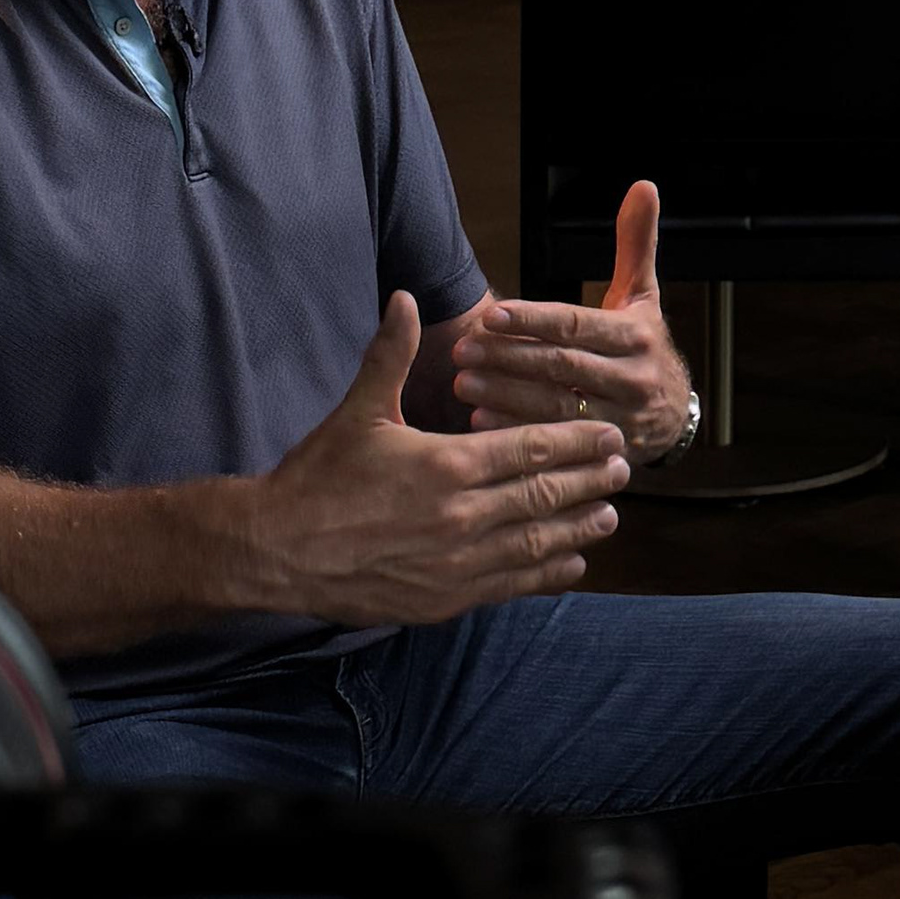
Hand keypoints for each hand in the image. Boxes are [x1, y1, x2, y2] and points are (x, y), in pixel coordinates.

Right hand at [257, 296, 626, 624]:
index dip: (575, 442)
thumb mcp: (357, 413)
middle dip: (588, 481)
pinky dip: (546, 574)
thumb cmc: (316, 479)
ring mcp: (456, 564)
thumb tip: (404, 298)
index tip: (607, 436)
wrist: (277, 550)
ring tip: (609, 515)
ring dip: (578, 528)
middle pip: (543, 496)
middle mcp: (460, 517)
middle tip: (623, 469)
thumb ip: (390, 356)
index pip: (530, 450)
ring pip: (536, 544)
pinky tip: (571, 564)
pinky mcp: (444, 600)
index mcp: (446, 465)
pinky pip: (510, 585)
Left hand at [447, 183, 698, 459]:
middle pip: (561, 365)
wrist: (674, 414)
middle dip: (508, 357)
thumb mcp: (644, 296)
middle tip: (461, 349)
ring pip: (555, 405)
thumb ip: (636, 244)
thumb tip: (644, 185)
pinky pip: (556, 441)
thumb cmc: (644, 345)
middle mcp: (633, 378)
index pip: (576, 324)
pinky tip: (479, 420)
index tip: (491, 315)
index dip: (533, 320)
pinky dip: (516, 431)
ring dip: (504, 395)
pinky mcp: (603, 451)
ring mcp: (620, 419)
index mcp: (637, 336)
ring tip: (463, 382)